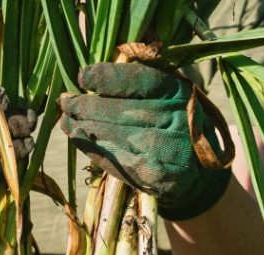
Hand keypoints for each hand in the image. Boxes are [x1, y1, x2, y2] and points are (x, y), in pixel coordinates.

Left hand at [59, 63, 230, 220]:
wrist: (199, 174)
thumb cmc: (178, 127)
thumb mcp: (171, 97)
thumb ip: (142, 83)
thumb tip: (100, 69)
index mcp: (178, 93)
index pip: (138, 81)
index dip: (106, 78)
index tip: (81, 76)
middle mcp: (174, 120)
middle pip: (119, 110)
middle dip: (86, 106)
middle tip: (65, 102)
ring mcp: (164, 150)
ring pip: (113, 136)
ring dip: (83, 128)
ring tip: (66, 120)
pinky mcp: (153, 176)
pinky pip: (115, 160)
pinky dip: (93, 149)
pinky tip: (78, 139)